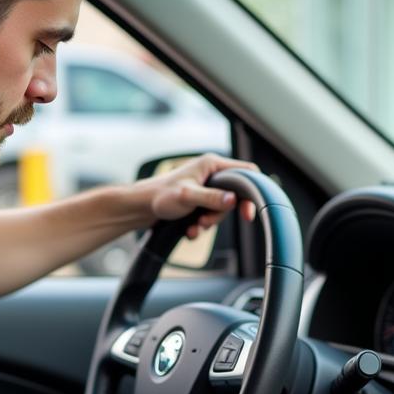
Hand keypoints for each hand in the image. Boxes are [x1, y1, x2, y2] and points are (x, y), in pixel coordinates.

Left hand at [136, 152, 259, 239]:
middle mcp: (211, 174)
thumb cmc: (160, 195)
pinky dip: (201, 226)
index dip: (252, 192)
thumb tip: (233, 200)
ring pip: (221, 209)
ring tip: (194, 226)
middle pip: (234, 196)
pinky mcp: (199, 200)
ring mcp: (205, 188)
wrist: (141, 207)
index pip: (246, 172)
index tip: (247, 213)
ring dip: (209, 222)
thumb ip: (211, 198)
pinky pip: (210, 215)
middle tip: (207, 221)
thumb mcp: (188, 197)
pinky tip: (190, 230)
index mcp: (211, 164)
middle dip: (220, 214)